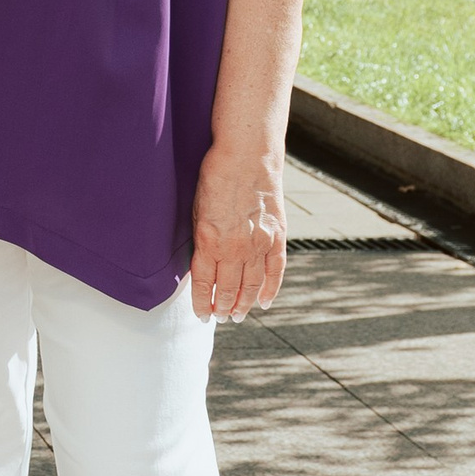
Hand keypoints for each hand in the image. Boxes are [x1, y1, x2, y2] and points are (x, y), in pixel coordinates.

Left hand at [190, 148, 286, 320]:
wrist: (247, 156)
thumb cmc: (215, 179)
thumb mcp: (197, 211)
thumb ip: (201, 241)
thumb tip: (202, 266)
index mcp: (209, 241)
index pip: (204, 284)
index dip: (201, 304)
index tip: (201, 315)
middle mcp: (235, 248)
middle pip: (228, 289)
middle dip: (222, 308)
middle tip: (220, 319)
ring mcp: (259, 244)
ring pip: (251, 286)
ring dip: (243, 304)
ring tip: (237, 316)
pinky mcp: (277, 236)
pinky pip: (275, 272)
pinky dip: (269, 290)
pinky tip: (263, 302)